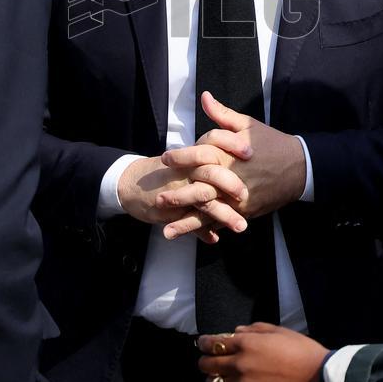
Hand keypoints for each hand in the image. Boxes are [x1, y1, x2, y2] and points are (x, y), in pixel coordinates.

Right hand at [118, 154, 247, 241]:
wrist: (132, 183)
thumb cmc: (166, 171)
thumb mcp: (187, 158)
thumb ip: (209, 153)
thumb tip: (238, 152)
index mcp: (192, 155)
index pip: (214, 143)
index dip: (232, 146)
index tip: (250, 152)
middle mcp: (186, 171)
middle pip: (211, 172)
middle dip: (230, 183)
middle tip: (245, 194)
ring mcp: (179, 191)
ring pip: (203, 200)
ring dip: (224, 214)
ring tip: (241, 225)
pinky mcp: (170, 211)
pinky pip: (190, 222)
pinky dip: (202, 231)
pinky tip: (214, 238)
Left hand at [158, 92, 305, 236]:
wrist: (300, 167)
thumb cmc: (272, 143)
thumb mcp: (248, 125)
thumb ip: (222, 114)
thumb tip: (205, 97)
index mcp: (228, 156)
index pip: (199, 156)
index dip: (180, 157)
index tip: (165, 158)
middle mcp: (230, 180)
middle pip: (199, 190)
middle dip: (177, 196)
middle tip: (157, 200)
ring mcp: (238, 199)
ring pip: (209, 213)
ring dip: (187, 223)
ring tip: (166, 231)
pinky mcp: (245, 211)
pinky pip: (223, 222)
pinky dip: (207, 230)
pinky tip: (192, 237)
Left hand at [197, 322, 329, 381]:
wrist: (316, 377)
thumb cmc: (300, 349)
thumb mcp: (277, 330)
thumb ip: (253, 329)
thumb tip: (235, 332)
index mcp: (246, 343)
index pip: (213, 342)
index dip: (204, 342)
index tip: (202, 343)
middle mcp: (239, 364)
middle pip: (208, 364)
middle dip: (205, 361)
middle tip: (208, 361)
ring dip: (212, 381)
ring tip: (217, 379)